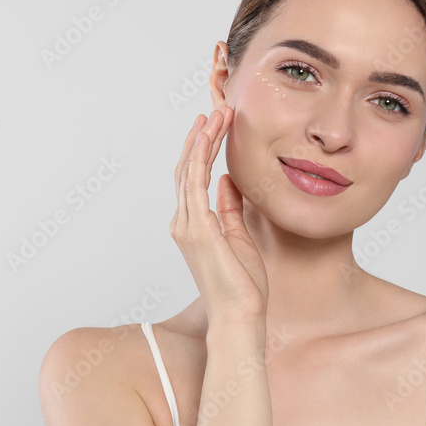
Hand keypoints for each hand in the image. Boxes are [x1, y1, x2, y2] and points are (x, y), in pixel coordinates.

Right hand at [170, 107, 268, 325]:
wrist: (240, 316)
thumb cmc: (242, 286)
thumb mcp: (239, 237)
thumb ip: (229, 208)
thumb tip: (226, 181)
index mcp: (193, 226)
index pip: (193, 178)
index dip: (202, 150)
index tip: (216, 126)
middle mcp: (183, 223)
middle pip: (187, 169)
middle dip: (201, 137)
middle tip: (216, 110)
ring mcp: (187, 226)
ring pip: (189, 170)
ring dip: (202, 139)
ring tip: (216, 113)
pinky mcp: (198, 229)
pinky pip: (195, 183)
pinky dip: (200, 156)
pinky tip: (209, 136)